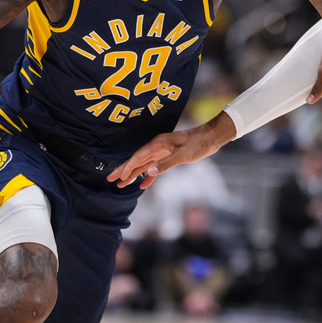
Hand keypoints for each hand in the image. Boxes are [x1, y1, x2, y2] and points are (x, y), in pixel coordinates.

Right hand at [107, 113, 237, 188]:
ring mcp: (162, 151)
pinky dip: (148, 175)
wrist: (211, 137)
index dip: (127, 167)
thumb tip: (148, 172)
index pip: (138, 157)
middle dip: (124, 170)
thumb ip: (165, 164)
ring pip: (144, 164)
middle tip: (110, 179)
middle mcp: (157, 147)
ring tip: (121, 184)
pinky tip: (143, 184)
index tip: (119, 177)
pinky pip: (155, 167)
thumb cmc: (198, 144)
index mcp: (158, 144)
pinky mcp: (169, 156)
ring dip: (133, 174)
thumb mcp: (183, 155)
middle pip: (137, 160)